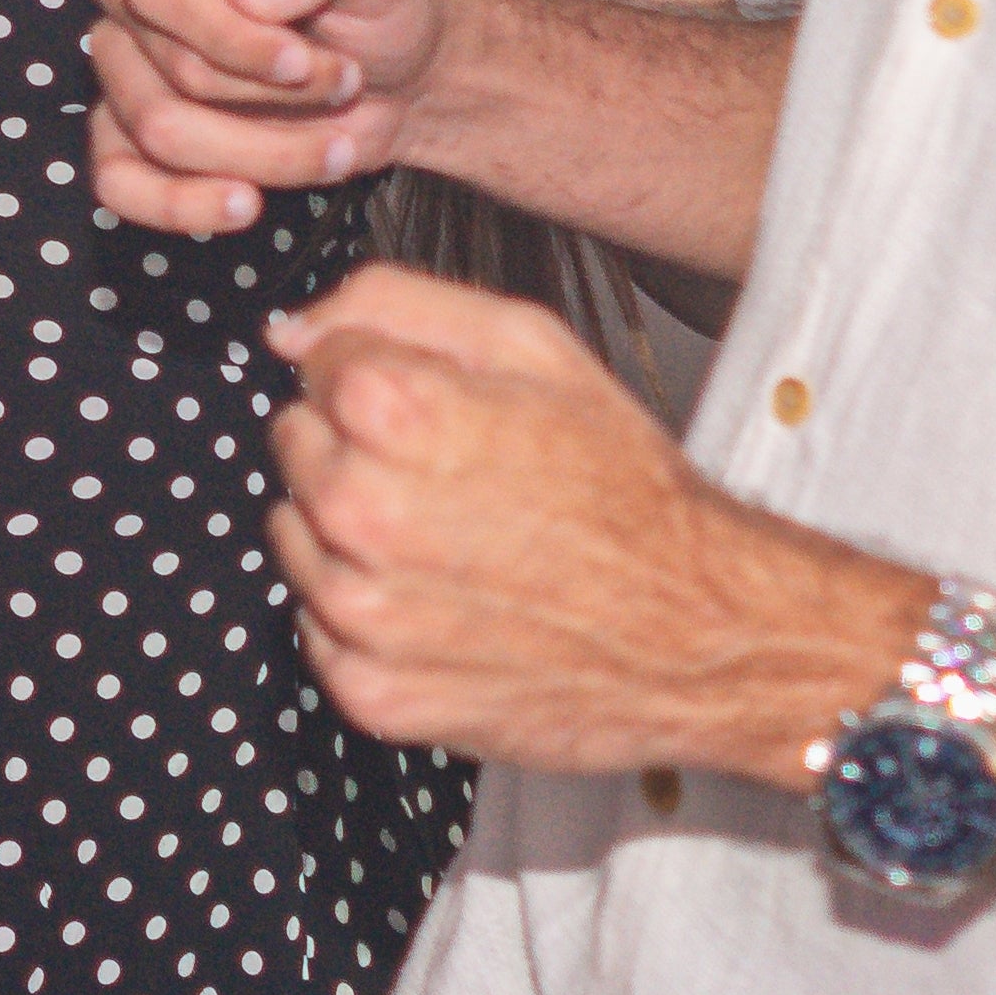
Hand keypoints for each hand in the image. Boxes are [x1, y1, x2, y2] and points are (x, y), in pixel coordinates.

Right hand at [85, 0, 441, 230]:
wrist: (393, 78)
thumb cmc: (372, 5)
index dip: (227, 37)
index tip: (302, 58)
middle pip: (165, 69)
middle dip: (268, 97)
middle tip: (342, 83)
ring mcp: (121, 62)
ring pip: (158, 134)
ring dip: (261, 154)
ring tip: (333, 146)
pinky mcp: (128, 131)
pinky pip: (117, 182)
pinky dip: (182, 205)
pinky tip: (245, 204)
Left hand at [262, 260, 899, 779]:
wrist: (704, 632)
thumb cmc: (628, 492)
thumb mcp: (534, 347)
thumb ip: (393, 303)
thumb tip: (291, 327)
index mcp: (395, 411)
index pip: (313, 365)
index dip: (378, 378)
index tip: (436, 411)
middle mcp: (363, 511)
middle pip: (294, 448)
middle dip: (355, 451)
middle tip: (450, 479)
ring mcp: (362, 611)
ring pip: (296, 539)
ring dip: (351, 537)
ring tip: (454, 544)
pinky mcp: (372, 691)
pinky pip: (319, 631)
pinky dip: (366, 621)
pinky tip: (443, 607)